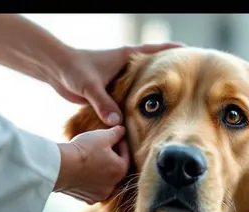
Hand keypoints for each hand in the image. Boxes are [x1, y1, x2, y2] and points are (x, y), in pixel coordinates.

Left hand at [53, 42, 183, 125]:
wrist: (56, 70)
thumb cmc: (73, 70)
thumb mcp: (90, 87)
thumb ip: (103, 104)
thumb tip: (117, 123)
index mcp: (126, 57)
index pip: (156, 50)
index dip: (174, 51)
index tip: (192, 54)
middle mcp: (127, 66)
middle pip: (156, 68)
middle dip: (172, 74)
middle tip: (192, 82)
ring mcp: (121, 78)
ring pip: (145, 86)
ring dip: (158, 92)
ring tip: (177, 102)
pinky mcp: (113, 90)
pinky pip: (133, 98)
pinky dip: (142, 104)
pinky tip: (152, 114)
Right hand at [54, 125, 129, 203]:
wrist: (61, 167)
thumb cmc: (84, 150)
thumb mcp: (102, 136)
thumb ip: (116, 133)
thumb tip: (122, 129)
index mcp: (120, 170)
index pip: (126, 155)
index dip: (121, 144)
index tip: (115, 137)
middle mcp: (114, 185)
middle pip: (115, 169)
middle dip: (110, 159)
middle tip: (102, 149)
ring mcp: (101, 194)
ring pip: (104, 181)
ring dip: (100, 172)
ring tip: (91, 160)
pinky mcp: (88, 199)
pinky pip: (92, 189)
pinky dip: (90, 182)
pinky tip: (82, 173)